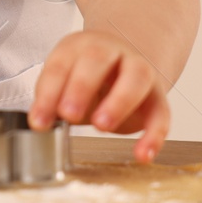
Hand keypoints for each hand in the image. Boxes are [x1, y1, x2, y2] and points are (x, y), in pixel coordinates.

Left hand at [29, 30, 170, 162]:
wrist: (124, 62)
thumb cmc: (87, 77)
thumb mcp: (65, 83)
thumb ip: (53, 101)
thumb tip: (41, 122)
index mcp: (79, 47)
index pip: (61, 65)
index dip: (49, 93)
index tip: (40, 122)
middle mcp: (111, 51)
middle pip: (97, 58)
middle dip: (81, 87)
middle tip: (68, 114)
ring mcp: (138, 69)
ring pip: (136, 77)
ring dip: (119, 102)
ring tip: (101, 126)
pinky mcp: (157, 95)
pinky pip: (161, 112)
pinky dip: (154, 135)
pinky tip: (143, 154)